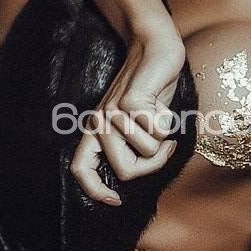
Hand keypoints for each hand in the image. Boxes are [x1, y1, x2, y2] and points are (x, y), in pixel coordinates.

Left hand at [69, 21, 186, 203]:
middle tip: (165, 145)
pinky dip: (169, 123)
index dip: (95, 191)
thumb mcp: (138, 124)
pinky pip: (157, 133)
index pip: (81, 169)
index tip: (116, 201)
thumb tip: (141, 173)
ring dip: (163, 140)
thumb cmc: (151, 90)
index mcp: (96, 130)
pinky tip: (163, 107)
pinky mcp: (130, 101)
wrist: (155, 49)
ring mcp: (112, 112)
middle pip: (126, 171)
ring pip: (146, 153)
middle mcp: (99, 122)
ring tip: (162, 120)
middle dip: (153, 164)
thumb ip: (133, 147)